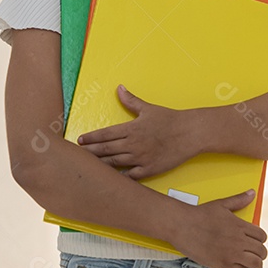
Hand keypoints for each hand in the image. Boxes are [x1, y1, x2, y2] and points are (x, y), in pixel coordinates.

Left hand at [77, 85, 198, 179]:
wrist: (190, 133)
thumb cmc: (170, 119)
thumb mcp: (148, 108)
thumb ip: (131, 100)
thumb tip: (119, 88)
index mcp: (131, 128)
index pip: (105, 134)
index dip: (91, 138)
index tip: (80, 141)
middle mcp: (133, 144)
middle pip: (106, 150)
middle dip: (90, 152)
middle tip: (77, 156)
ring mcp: (141, 158)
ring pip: (114, 164)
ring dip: (100, 165)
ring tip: (88, 167)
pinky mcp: (149, 169)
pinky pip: (130, 176)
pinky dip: (119, 178)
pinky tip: (110, 180)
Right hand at [170, 190, 267, 267]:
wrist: (182, 226)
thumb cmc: (200, 214)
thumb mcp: (221, 204)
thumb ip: (239, 200)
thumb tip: (252, 193)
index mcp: (240, 226)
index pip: (262, 236)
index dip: (260, 239)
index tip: (255, 240)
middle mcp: (239, 241)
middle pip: (262, 251)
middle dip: (260, 252)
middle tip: (253, 252)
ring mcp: (232, 254)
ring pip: (256, 263)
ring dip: (255, 263)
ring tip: (249, 260)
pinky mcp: (223, 264)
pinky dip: (241, 267)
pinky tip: (235, 261)